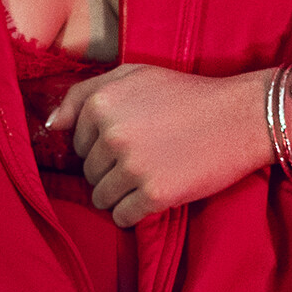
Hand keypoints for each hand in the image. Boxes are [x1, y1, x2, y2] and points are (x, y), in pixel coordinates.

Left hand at [45, 62, 270, 225]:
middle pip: (88, 173)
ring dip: (121, 194)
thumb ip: (85, 94)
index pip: (78, 144)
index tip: (131, 140)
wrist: (240, 117)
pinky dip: (135, 212)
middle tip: (146, 157)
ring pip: (101, 198)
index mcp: (101, 104)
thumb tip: (51, 125)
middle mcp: (111, 135)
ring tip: (150, 176)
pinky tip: (157, 193)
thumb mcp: (133, 75)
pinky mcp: (154, 195)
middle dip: (111, 171)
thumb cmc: (186, 95)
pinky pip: (123, 217)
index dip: (102, 147)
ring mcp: (132, 167)